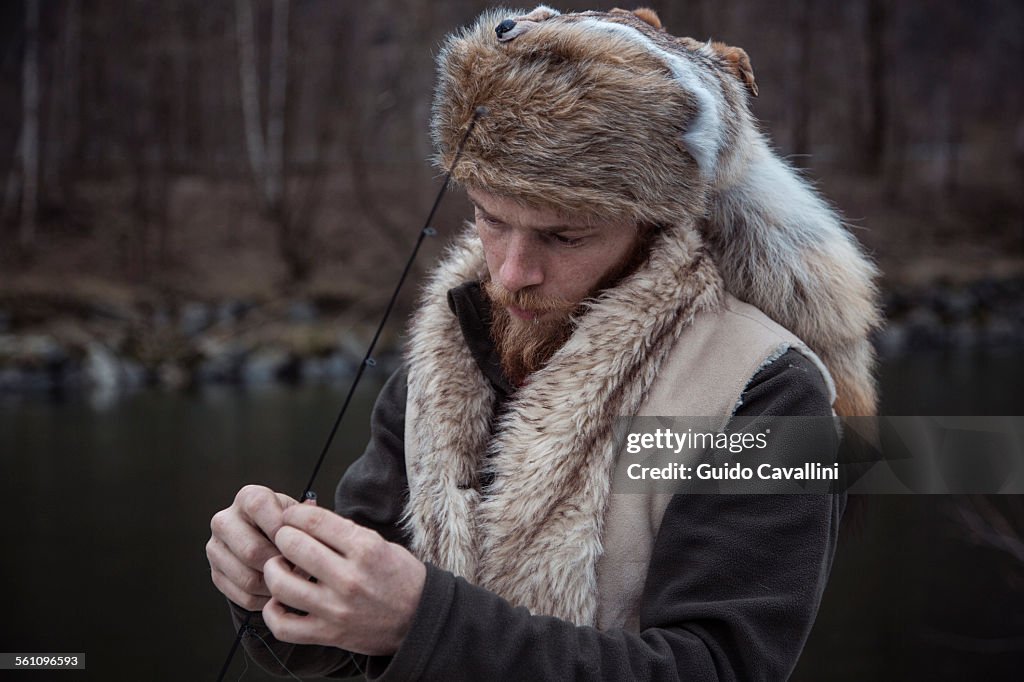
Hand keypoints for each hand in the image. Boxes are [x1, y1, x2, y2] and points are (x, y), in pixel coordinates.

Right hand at [206, 484, 301, 610]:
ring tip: (292, 581)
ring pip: (248, 579)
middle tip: (299, 569)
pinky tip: (279, 591)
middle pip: (252, 551)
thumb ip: (305, 518)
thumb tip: (312, 515)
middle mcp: (224, 520)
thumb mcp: (297, 515)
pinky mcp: (215, 574)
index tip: (301, 543)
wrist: (266, 542)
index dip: (282, 529)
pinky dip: (265, 599)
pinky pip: (243, 596)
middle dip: (280, 564)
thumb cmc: (288, 526)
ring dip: (275, 585)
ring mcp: (215, 548)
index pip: (259, 508)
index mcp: (247, 497)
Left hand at [261, 505, 426, 655]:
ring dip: (273, 570)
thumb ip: (343, 533)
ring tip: (278, 566)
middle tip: (284, 538)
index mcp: (365, 548)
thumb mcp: (379, 543)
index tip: (290, 515)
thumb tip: (305, 517)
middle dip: (283, 536)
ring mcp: (336, 608)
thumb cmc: (399, 576)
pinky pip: (284, 626)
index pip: (313, 521)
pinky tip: (278, 600)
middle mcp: (349, 578)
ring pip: (281, 584)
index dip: (294, 513)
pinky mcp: (329, 634)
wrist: (419, 618)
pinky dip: (272, 612)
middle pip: (293, 546)